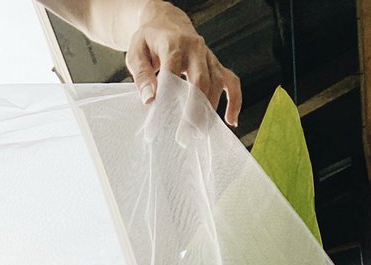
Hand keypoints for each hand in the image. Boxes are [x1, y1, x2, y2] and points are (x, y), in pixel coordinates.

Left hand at [126, 1, 241, 126]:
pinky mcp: (215, 64)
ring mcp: (208, 56)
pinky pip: (231, 81)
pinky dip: (234, 100)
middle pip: (200, 81)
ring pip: (216, 83)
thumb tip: (149, 100)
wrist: (165, 22)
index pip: (172, 75)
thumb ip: (141, 76)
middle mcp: (195, 49)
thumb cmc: (149, 40)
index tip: (157, 127)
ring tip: (200, 134)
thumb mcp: (136, 53)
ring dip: (210, 110)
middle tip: (185, 136)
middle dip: (193, 111)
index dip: (165, 102)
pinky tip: (230, 120)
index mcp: (173, 44)